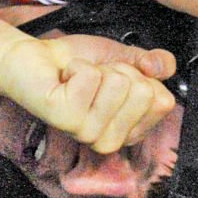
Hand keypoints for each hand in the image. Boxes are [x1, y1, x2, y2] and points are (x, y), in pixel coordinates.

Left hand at [0, 33, 175, 154]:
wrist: (34, 57)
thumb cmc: (77, 62)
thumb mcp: (126, 59)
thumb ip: (156, 64)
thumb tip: (162, 68)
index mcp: (129, 132)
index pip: (163, 101)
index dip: (141, 77)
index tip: (115, 79)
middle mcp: (109, 140)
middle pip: (144, 92)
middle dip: (119, 71)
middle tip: (93, 79)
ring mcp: (87, 133)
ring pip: (118, 83)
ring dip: (96, 68)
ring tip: (78, 79)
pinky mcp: (66, 117)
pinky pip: (91, 77)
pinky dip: (78, 65)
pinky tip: (64, 79)